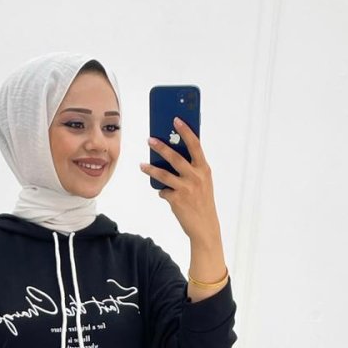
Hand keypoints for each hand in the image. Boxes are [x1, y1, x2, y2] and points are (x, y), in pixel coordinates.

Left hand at [139, 117, 220, 242]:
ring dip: (150, 169)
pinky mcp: (176, 200)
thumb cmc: (203, 202)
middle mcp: (196, 177)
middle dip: (161, 146)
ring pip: (163, 174)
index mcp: (204, 169)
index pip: (195, 145)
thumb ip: (192, 169)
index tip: (176, 119)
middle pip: (175, 157)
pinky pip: (163, 192)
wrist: (205, 227)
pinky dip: (162, 192)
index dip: (186, 131)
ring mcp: (186, 188)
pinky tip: (164, 194)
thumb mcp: (203, 182)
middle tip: (150, 139)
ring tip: (142, 165)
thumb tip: (171, 157)